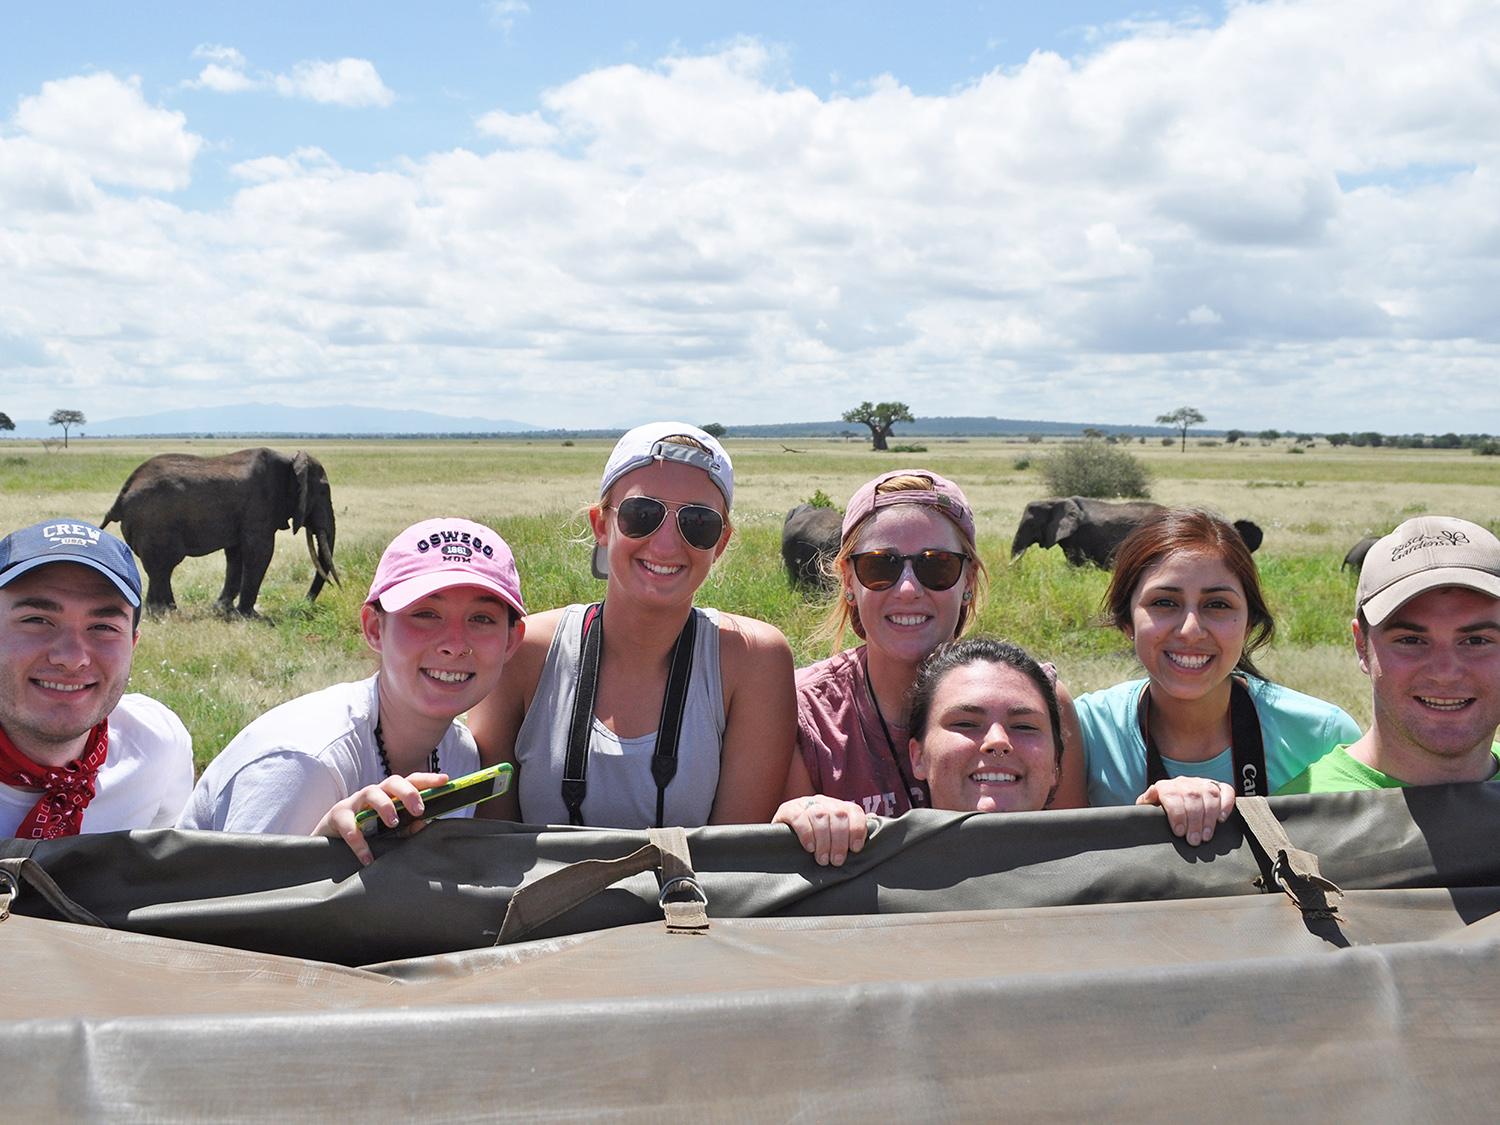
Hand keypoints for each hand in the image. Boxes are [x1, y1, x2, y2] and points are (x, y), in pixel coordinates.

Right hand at [314, 771, 447, 865]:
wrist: (329, 840)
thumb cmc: (365, 831)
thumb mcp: (388, 830)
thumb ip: (406, 827)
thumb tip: (424, 825)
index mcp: (390, 795)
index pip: (411, 781)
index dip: (428, 779)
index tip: (446, 780)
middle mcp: (374, 793)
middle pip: (393, 781)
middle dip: (408, 792)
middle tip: (419, 809)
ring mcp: (355, 802)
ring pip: (371, 792)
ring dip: (385, 806)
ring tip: (393, 823)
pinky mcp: (337, 816)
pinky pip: (348, 824)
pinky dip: (359, 841)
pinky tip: (367, 857)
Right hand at [773, 794, 868, 866]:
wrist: (782, 833)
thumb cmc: (814, 837)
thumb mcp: (833, 833)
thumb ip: (852, 829)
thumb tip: (875, 821)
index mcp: (838, 806)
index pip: (854, 811)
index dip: (857, 829)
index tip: (856, 849)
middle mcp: (824, 801)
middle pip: (838, 815)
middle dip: (840, 841)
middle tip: (836, 861)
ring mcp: (806, 803)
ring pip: (821, 816)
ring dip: (824, 841)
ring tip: (822, 860)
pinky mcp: (789, 809)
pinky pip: (800, 818)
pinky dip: (807, 834)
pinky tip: (810, 848)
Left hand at [1136, 776, 1235, 845]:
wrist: (1175, 797)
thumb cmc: (1162, 809)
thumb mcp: (1150, 808)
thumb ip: (1147, 803)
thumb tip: (1149, 795)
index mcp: (1166, 786)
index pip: (1172, 796)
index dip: (1177, 814)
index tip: (1179, 832)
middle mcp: (1184, 782)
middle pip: (1192, 797)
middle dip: (1194, 821)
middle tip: (1194, 840)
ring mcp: (1202, 783)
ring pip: (1209, 795)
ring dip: (1209, 817)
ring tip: (1206, 836)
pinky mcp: (1217, 786)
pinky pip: (1226, 790)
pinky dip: (1226, 804)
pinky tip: (1221, 819)